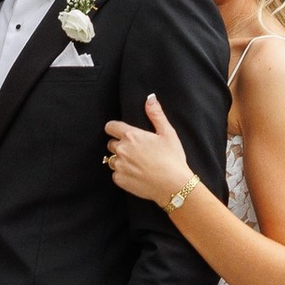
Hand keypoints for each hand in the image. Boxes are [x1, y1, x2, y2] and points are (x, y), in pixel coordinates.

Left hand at [104, 94, 192, 209]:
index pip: (110, 127)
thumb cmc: (172, 158)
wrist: (173, 185)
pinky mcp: (120, 180)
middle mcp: (122, 149)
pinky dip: (123, 174)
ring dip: (121, 160)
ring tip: (137, 164)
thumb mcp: (167, 133)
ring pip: (112, 159)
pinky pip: (116, 174)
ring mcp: (119, 165)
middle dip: (120, 145)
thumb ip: (156, 115)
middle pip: (111, 144)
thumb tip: (150, 99)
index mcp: (131, 135)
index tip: (120, 133)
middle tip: (136, 151)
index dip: (114, 129)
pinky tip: (137, 175)